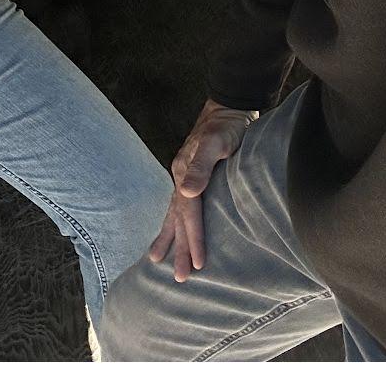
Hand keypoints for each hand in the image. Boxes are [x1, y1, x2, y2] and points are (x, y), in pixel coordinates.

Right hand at [147, 100, 256, 281]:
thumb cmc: (227, 126)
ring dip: (169, 239)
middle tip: (179, 278)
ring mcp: (183, 177)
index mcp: (185, 172)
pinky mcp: (191, 177)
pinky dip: (173, 222)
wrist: (229, 107)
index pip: (189, 213)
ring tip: (156, 261)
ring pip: (173, 214)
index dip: (194, 239)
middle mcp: (181, 177)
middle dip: (179, 249)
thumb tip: (186, 191)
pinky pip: (178, 206)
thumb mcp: (217, 141)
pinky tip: (171, 230)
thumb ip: (201, 164)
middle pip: (178, 219)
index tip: (198, 264)